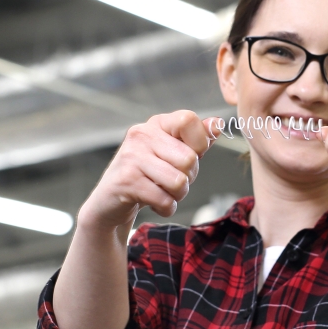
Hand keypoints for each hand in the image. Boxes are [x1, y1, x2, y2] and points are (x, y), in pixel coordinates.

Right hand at [78, 110, 214, 233]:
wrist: (109, 202)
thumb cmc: (147, 175)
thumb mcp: (172, 154)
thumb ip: (196, 140)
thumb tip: (218, 124)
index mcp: (156, 124)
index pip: (189, 120)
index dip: (199, 143)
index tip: (189, 156)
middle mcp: (141, 135)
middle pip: (189, 158)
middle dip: (188, 178)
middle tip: (171, 181)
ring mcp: (132, 157)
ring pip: (179, 182)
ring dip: (177, 195)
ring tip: (163, 192)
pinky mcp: (127, 181)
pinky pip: (165, 200)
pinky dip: (166, 208)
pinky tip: (154, 203)